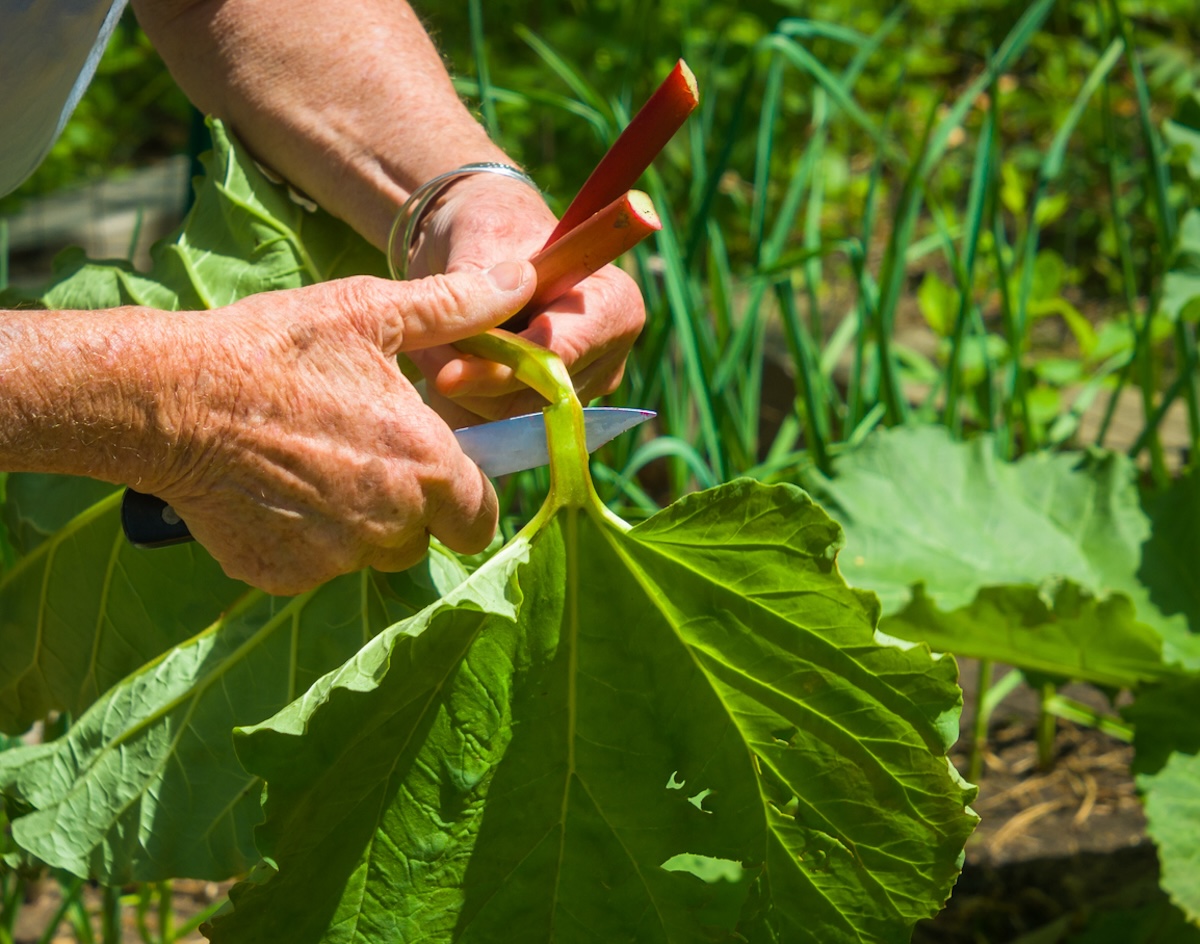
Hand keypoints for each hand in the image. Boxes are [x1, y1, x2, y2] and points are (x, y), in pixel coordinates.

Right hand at [144, 264, 534, 593]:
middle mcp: (390, 523)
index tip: (439, 473)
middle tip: (362, 458)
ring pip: (368, 554)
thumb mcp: (371, 312)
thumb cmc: (276, 349)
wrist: (171, 397)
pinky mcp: (283, 575)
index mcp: (426, 465)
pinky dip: (301, 540)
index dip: (465, 498)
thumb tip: (522, 280)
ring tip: (312, 467)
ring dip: (356, 524)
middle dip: (407, 508)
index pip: (481, 518)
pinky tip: (272, 492)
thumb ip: (456, 308)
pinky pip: (312, 566)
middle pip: (422, 538)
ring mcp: (335, 556)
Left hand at [404, 174, 645, 425]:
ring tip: (427, 351)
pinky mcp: (548, 410)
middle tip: (420, 351)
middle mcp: (608, 357)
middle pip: (537, 399)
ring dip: (460, 393)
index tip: (448, 376)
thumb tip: (465, 344)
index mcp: (614, 306)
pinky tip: (441, 369)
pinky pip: (499, 428)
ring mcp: (581, 390)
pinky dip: (462, 403)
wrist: (483, 245)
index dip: (505, 371)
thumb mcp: (482, 241)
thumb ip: (475, 293)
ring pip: (512, 420)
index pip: (561, 357)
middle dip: (474, 381)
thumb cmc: (491, 229)